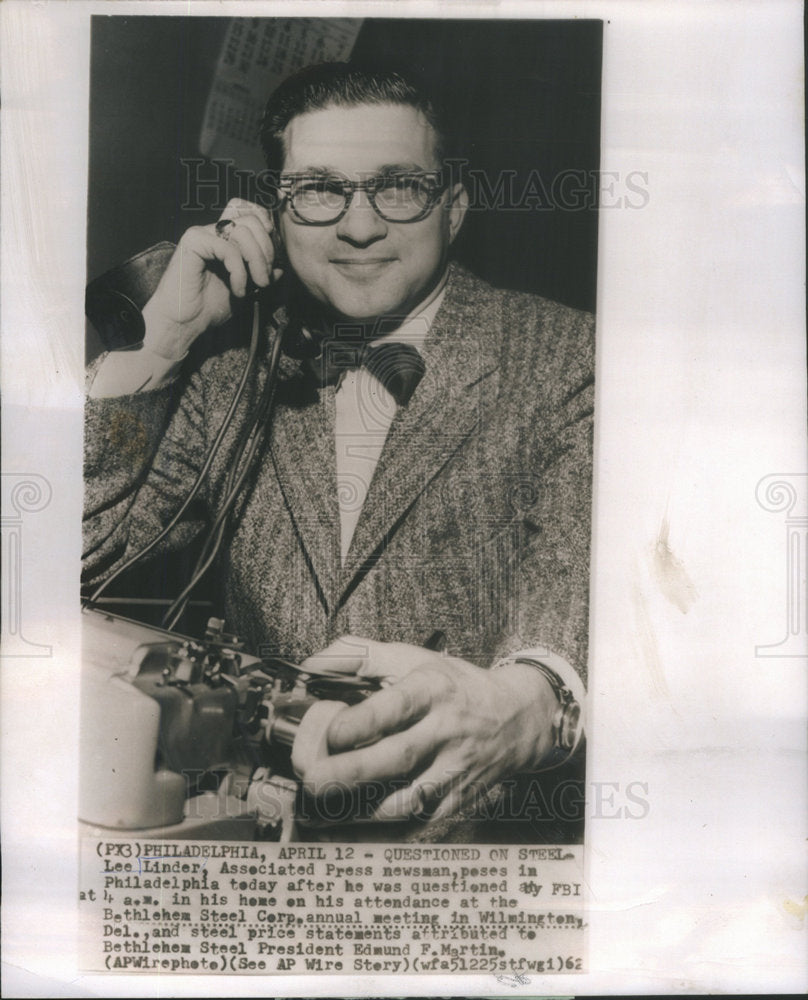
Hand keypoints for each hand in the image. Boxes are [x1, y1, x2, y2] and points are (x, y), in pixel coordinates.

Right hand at [142, 198, 282, 359]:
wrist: (184, 322)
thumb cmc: (209, 307)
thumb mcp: (245, 290)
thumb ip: (260, 276)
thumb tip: (280, 267)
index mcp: (225, 238)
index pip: (253, 217)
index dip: (268, 234)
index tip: (274, 261)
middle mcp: (214, 231)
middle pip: (252, 221)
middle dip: (267, 250)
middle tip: (265, 279)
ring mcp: (203, 233)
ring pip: (243, 232)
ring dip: (256, 261)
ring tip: (256, 285)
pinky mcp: (194, 241)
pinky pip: (228, 248)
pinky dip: (239, 271)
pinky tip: (238, 290)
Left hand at [294, 635, 559, 822]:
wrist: (517, 718)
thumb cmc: (452, 684)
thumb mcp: (412, 658)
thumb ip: (359, 656)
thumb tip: (311, 666)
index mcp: (432, 689)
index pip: (397, 706)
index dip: (362, 722)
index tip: (331, 732)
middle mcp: (446, 730)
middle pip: (398, 757)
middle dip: (351, 772)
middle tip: (313, 780)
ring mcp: (455, 770)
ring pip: (409, 799)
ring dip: (364, 810)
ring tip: (325, 811)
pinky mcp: (459, 800)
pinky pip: (420, 822)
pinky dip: (388, 829)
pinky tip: (356, 827)